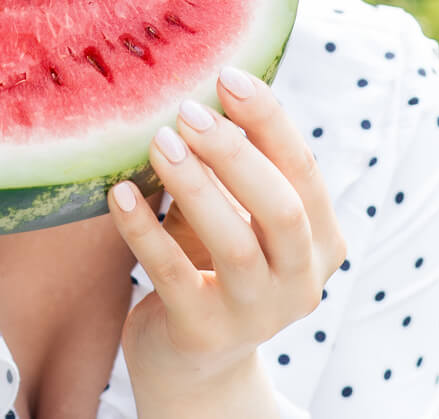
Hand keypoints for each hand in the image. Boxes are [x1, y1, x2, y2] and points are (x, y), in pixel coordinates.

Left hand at [108, 66, 346, 401]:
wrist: (193, 363)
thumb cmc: (211, 268)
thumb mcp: (237, 219)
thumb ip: (235, 171)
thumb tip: (201, 88)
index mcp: (320, 243)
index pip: (303, 172)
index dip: (269, 121)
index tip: (228, 75)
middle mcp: (300, 282)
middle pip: (280, 208)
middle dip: (235, 153)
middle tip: (188, 111)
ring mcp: (256, 315)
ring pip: (234, 243)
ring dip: (195, 186)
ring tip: (158, 142)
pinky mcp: (204, 334)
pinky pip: (172, 273)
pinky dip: (143, 229)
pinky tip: (117, 193)